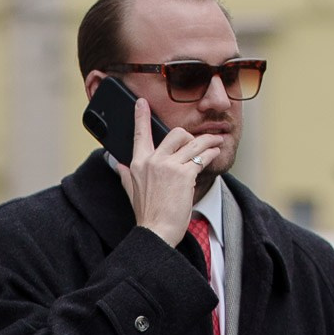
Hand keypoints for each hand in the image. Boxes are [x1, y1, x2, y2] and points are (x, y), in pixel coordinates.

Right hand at [117, 98, 221, 246]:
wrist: (157, 232)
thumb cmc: (148, 215)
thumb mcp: (131, 192)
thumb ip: (125, 175)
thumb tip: (117, 164)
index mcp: (138, 164)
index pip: (139, 134)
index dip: (140, 116)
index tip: (141, 102)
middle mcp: (153, 161)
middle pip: (175, 133)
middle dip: (189, 136)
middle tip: (198, 142)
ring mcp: (169, 166)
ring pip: (193, 143)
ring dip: (208, 141)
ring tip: (216, 141)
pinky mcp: (184, 175)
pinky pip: (201, 157)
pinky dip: (210, 153)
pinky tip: (215, 153)